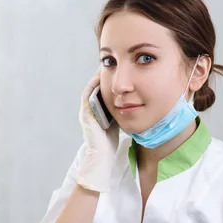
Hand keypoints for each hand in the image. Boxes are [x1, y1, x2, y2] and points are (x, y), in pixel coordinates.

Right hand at [76, 73, 118, 192]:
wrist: (103, 159)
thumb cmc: (112, 145)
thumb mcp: (119, 124)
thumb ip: (123, 115)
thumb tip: (136, 106)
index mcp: (99, 112)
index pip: (105, 91)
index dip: (111, 80)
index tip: (119, 70)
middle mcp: (91, 110)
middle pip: (97, 87)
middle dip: (105, 75)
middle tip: (112, 63)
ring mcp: (87, 111)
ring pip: (91, 88)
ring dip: (98, 76)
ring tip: (106, 65)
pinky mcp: (85, 114)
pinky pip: (87, 94)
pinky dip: (93, 84)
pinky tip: (100, 76)